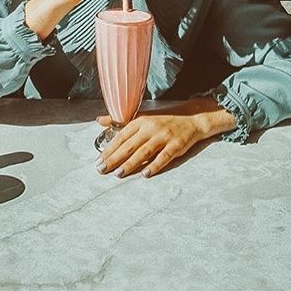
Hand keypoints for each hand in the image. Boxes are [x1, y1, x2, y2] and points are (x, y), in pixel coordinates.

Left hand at [95, 97, 236, 177]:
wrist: (191, 117)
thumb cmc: (163, 120)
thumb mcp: (142, 116)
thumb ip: (120, 121)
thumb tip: (99, 120)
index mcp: (140, 121)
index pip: (122, 136)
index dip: (109, 148)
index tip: (98, 160)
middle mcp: (151, 127)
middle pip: (130, 145)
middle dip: (115, 158)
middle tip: (102, 169)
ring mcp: (164, 136)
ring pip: (144, 151)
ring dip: (131, 163)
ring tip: (119, 173)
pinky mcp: (176, 145)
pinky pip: (164, 156)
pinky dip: (155, 165)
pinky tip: (146, 174)